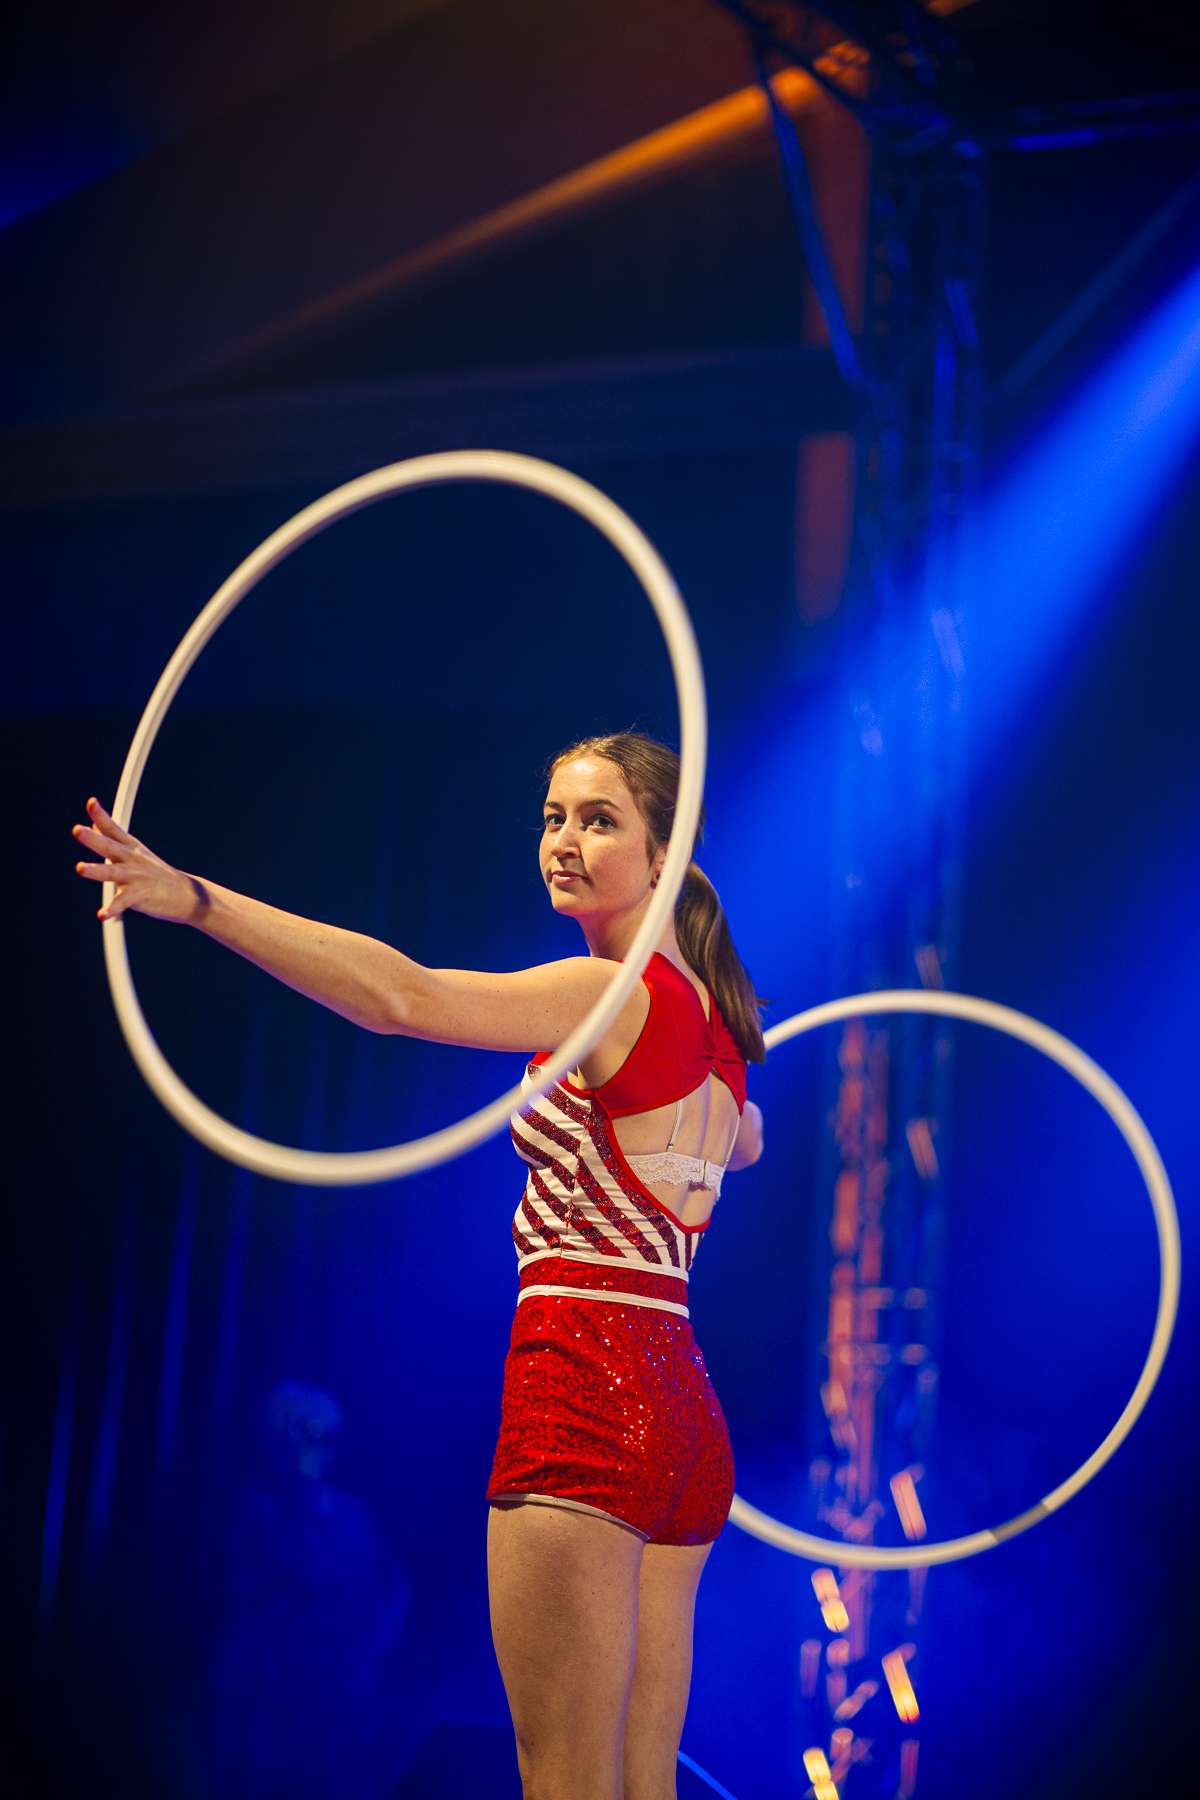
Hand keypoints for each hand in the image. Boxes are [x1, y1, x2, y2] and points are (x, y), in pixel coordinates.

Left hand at [72, 797, 198, 923]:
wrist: (187, 895)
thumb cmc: (157, 874)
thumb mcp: (135, 852)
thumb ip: (112, 838)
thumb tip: (93, 824)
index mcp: (131, 848)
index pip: (113, 829)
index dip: (101, 816)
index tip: (91, 802)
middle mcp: (132, 860)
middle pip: (109, 846)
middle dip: (92, 838)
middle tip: (77, 830)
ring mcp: (136, 877)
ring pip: (113, 873)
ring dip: (96, 870)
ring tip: (80, 868)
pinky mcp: (140, 896)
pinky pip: (123, 903)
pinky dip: (112, 909)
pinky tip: (102, 915)